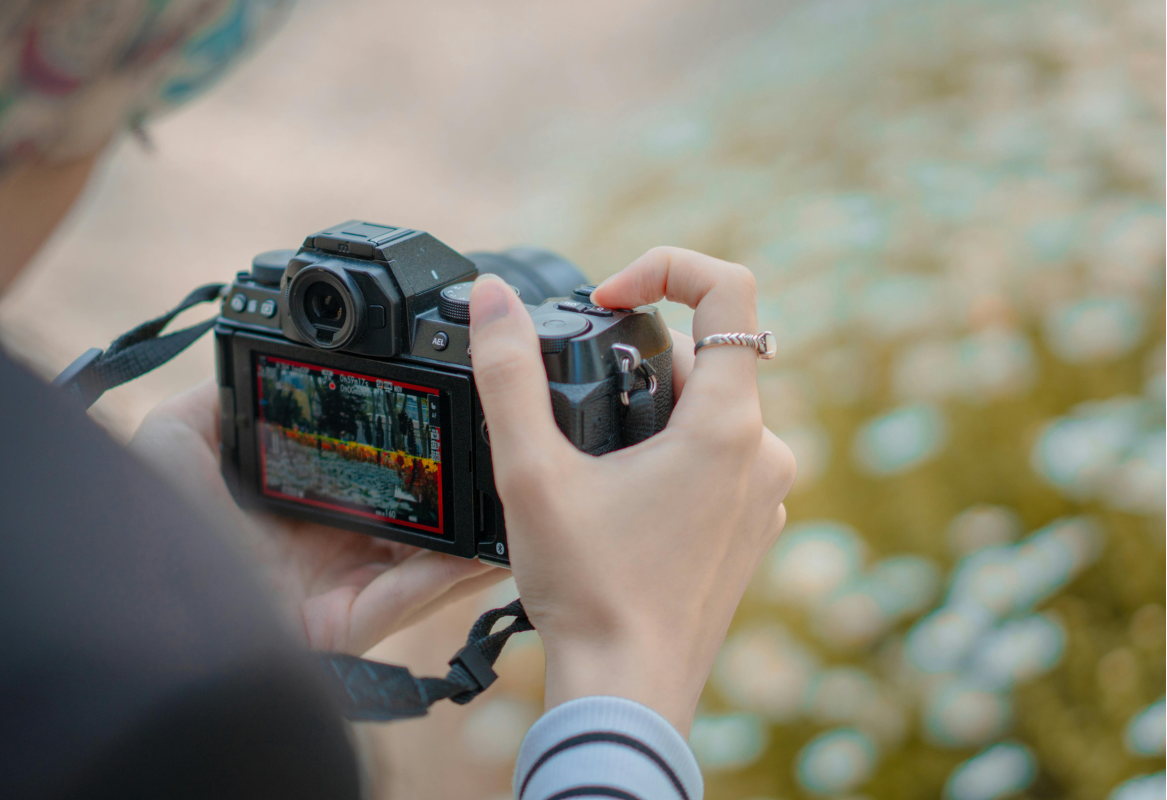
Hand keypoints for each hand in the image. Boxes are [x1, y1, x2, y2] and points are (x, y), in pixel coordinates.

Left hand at [129, 380, 503, 654]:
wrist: (148, 607)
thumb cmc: (155, 534)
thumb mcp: (175, 447)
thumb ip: (214, 404)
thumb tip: (244, 358)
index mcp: (302, 507)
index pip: (374, 473)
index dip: (411, 446)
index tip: (446, 407)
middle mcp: (332, 547)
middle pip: (416, 514)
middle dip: (459, 485)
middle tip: (496, 446)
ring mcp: (347, 587)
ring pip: (431, 556)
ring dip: (473, 527)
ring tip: (512, 488)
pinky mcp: (355, 623)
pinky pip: (416, 594)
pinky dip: (457, 571)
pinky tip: (489, 541)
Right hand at [468, 249, 794, 735]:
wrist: (628, 692)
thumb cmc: (588, 590)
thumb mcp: (532, 472)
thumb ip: (509, 374)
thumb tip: (492, 297)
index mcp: (726, 425)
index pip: (731, 290)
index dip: (665, 269)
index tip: (607, 302)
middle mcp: (764, 453)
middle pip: (709, 356)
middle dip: (639, 357)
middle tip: (575, 402)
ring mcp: (765, 495)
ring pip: (712, 410)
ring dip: (654, 409)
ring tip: (592, 459)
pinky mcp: (753, 529)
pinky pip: (720, 460)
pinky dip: (674, 454)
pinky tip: (623, 499)